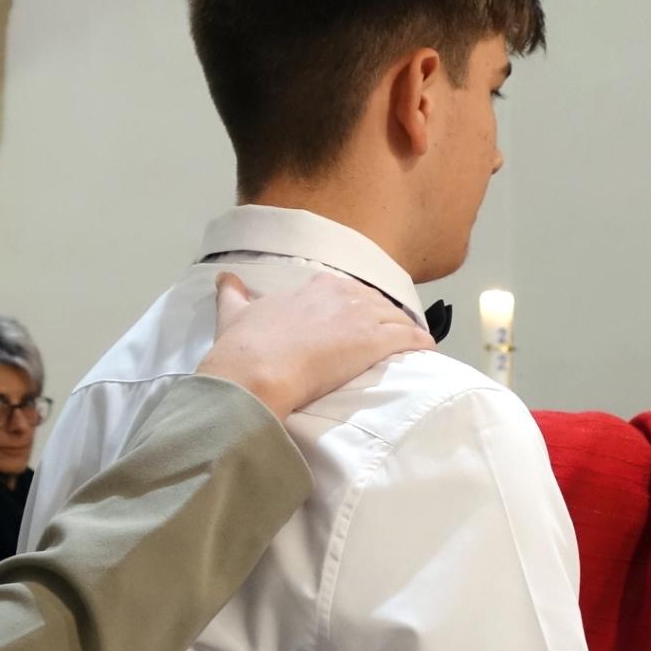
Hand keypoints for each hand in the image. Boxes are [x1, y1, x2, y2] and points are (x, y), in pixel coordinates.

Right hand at [198, 272, 432, 418]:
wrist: (255, 371)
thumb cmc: (245, 347)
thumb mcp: (235, 313)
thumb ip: (233, 294)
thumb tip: (224, 279)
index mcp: (314, 286)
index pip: (348, 292)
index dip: (357, 308)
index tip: (359, 321)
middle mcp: (342, 294)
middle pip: (376, 303)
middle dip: (384, 318)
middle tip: (390, 336)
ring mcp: (361, 316)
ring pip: (396, 318)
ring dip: (405, 331)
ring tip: (413, 345)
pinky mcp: (375, 341)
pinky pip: (408, 337)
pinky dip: (420, 342)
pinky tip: (427, 349)